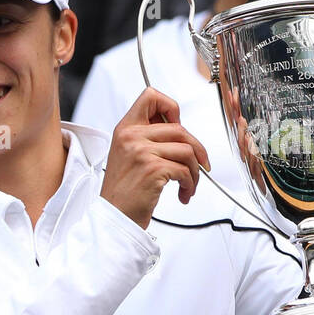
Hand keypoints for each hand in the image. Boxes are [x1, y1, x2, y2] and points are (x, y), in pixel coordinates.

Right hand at [101, 87, 210, 228]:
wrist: (114, 218)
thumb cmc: (123, 191)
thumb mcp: (127, 155)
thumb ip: (146, 137)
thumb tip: (177, 128)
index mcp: (125, 129)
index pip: (151, 96)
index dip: (170, 107)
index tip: (177, 125)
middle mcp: (131, 136)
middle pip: (179, 128)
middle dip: (196, 150)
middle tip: (199, 165)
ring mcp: (141, 152)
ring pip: (187, 150)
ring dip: (195, 171)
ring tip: (189, 184)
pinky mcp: (153, 169)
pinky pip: (185, 170)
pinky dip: (190, 184)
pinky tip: (183, 194)